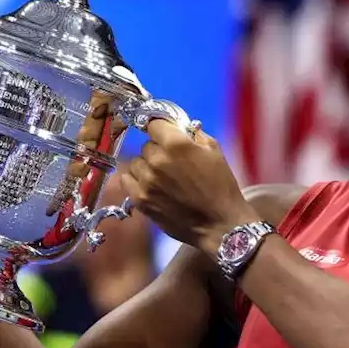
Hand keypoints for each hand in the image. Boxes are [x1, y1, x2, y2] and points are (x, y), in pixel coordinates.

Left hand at [119, 120, 257, 255]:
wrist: (220, 224)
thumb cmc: (222, 186)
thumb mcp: (215, 151)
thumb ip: (193, 134)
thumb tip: (177, 128)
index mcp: (176, 143)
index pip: (153, 123)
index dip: (161, 128)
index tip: (165, 134)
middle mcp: (157, 159)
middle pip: (146, 145)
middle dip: (158, 150)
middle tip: (173, 163)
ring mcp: (146, 180)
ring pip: (136, 162)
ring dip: (147, 166)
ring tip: (162, 178)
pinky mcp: (139, 199)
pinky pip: (126, 179)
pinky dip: (137, 180)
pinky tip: (151, 186)